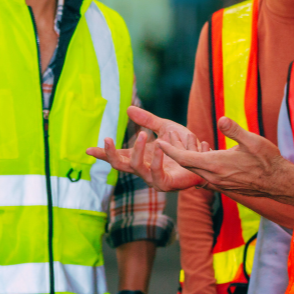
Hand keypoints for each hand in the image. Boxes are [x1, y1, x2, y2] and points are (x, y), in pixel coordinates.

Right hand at [86, 106, 206, 191]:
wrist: (206, 159)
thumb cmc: (185, 147)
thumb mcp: (164, 127)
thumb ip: (147, 120)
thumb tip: (128, 108)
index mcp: (141, 157)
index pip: (117, 156)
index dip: (103, 153)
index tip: (87, 149)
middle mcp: (144, 169)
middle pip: (120, 164)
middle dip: (110, 153)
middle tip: (107, 138)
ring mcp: (153, 178)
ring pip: (136, 167)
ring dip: (137, 150)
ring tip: (141, 134)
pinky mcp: (167, 184)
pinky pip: (156, 174)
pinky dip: (157, 159)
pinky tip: (159, 146)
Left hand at [157, 116, 293, 197]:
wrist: (279, 183)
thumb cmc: (267, 160)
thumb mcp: (252, 140)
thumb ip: (234, 130)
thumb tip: (221, 119)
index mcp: (216, 165)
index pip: (185, 158)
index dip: (170, 150)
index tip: (160, 141)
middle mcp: (213, 177)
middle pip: (186, 166)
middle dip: (174, 155)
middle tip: (164, 142)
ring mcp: (218, 183)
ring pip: (195, 172)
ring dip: (186, 161)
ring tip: (179, 148)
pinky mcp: (224, 186)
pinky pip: (204, 177)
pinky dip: (197, 168)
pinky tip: (200, 160)